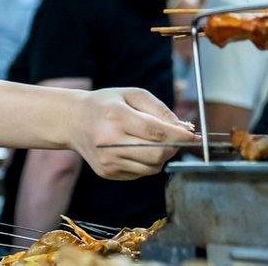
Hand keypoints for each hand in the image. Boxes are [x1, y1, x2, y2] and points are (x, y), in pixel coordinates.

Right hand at [70, 88, 196, 179]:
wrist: (73, 121)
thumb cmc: (107, 104)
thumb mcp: (132, 95)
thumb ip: (160, 110)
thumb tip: (184, 128)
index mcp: (115, 116)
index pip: (155, 132)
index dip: (179, 135)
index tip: (193, 135)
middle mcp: (109, 141)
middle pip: (156, 154)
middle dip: (174, 148)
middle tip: (177, 139)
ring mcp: (107, 161)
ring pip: (151, 168)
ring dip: (162, 157)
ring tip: (156, 142)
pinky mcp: (107, 172)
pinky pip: (140, 173)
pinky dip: (147, 163)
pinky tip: (137, 148)